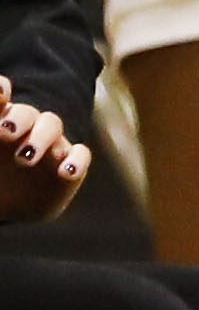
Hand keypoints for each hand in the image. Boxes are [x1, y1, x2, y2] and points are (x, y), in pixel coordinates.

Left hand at [0, 77, 89, 222]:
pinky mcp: (68, 169)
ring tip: (26, 156)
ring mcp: (49, 147)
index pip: (0, 100)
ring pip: (53, 126)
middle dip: (18, 118)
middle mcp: (24, 132)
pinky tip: (66, 171)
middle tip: (4, 131)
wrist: (9, 208)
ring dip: (42, 137)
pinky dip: (76, 160)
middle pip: (27, 112)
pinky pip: (80, 156)